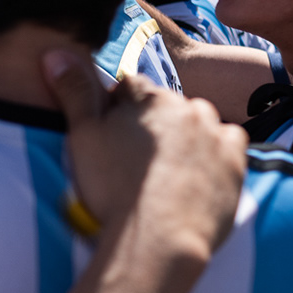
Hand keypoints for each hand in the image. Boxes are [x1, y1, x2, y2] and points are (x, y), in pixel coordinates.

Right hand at [45, 50, 244, 253]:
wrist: (158, 239)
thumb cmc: (114, 189)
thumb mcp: (82, 136)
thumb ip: (74, 91)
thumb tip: (55, 52)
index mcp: (148, 97)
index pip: (129, 88)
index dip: (115, 111)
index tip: (110, 139)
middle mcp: (188, 107)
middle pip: (166, 107)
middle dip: (153, 125)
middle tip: (134, 162)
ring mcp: (216, 134)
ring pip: (199, 125)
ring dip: (185, 139)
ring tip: (166, 173)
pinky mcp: (236, 163)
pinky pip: (227, 148)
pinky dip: (214, 156)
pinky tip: (195, 177)